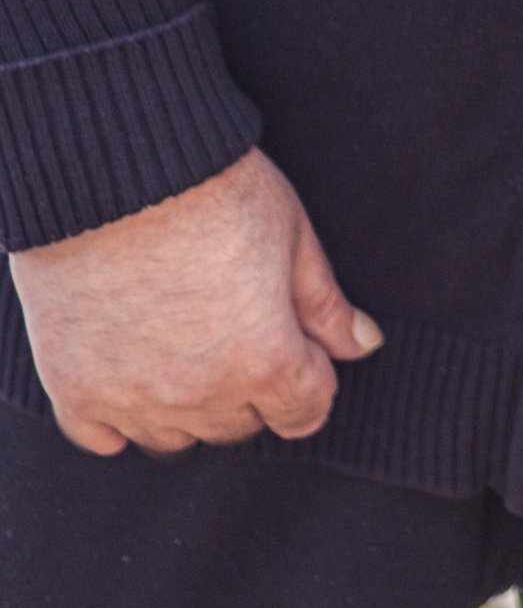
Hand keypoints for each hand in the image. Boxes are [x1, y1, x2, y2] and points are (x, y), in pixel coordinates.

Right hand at [8, 148, 381, 455]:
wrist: (113, 168)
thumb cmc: (213, 188)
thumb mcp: (290, 233)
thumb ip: (325, 303)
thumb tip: (363, 344)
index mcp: (264, 362)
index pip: (305, 411)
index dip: (309, 377)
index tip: (296, 345)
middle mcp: (200, 397)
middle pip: (239, 426)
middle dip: (251, 388)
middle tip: (235, 327)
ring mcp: (132, 401)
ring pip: (174, 439)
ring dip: (187, 406)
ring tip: (182, 341)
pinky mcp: (73, 392)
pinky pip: (104, 438)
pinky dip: (119, 415)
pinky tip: (131, 368)